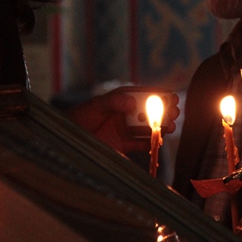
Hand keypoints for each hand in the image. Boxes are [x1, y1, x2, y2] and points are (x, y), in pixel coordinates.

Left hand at [65, 87, 179, 153]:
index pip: (144, 95)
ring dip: (162, 127)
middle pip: (150, 112)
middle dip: (165, 112)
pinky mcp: (124, 145)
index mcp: (122, 100)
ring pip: (149, 128)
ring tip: (171, 126)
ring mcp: (127, 130)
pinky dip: (151, 143)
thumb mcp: (96, 106)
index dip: (159, 95)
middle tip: (175, 112)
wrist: (67, 139)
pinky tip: (158, 141)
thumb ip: (113, 102)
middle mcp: (127, 114)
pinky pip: (141, 144)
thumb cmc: (80, 117)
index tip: (171, 96)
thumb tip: (132, 102)